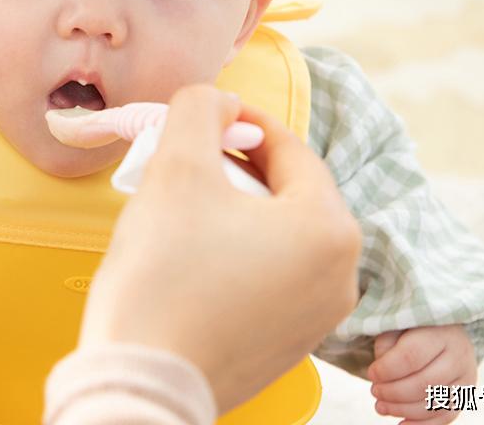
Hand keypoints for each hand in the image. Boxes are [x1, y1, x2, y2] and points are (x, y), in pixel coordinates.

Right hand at [79, 85, 361, 412]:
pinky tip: (193, 260)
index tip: (205, 114)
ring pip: (280, 237)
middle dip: (239, 170)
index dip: (243, 123)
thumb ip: (200, 111)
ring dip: (238, 213)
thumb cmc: (163, 277)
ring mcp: (317, 318)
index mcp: (329, 227)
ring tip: (186, 210)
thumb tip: (219, 100)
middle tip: (190, 160)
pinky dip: (239, 257)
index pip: (290, 150)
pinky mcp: (288, 347)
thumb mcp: (177, 169)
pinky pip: (271, 280)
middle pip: (288, 194)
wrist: (142, 382)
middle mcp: (341, 275)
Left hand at [369, 325, 477, 424]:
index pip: (411, 356)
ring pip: (434, 403)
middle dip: (393, 392)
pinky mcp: (464, 397)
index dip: (387, 370)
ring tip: (381, 406)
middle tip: (374, 391)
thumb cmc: (413, 330)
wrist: (444, 333)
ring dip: (402, 410)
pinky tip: (401, 424)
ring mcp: (465, 379)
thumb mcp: (398, 327)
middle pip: (424, 383)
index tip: (371, 373)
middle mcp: (459, 355)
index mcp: (440, 332)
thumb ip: (387, 346)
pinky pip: (445, 417)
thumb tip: (381, 376)